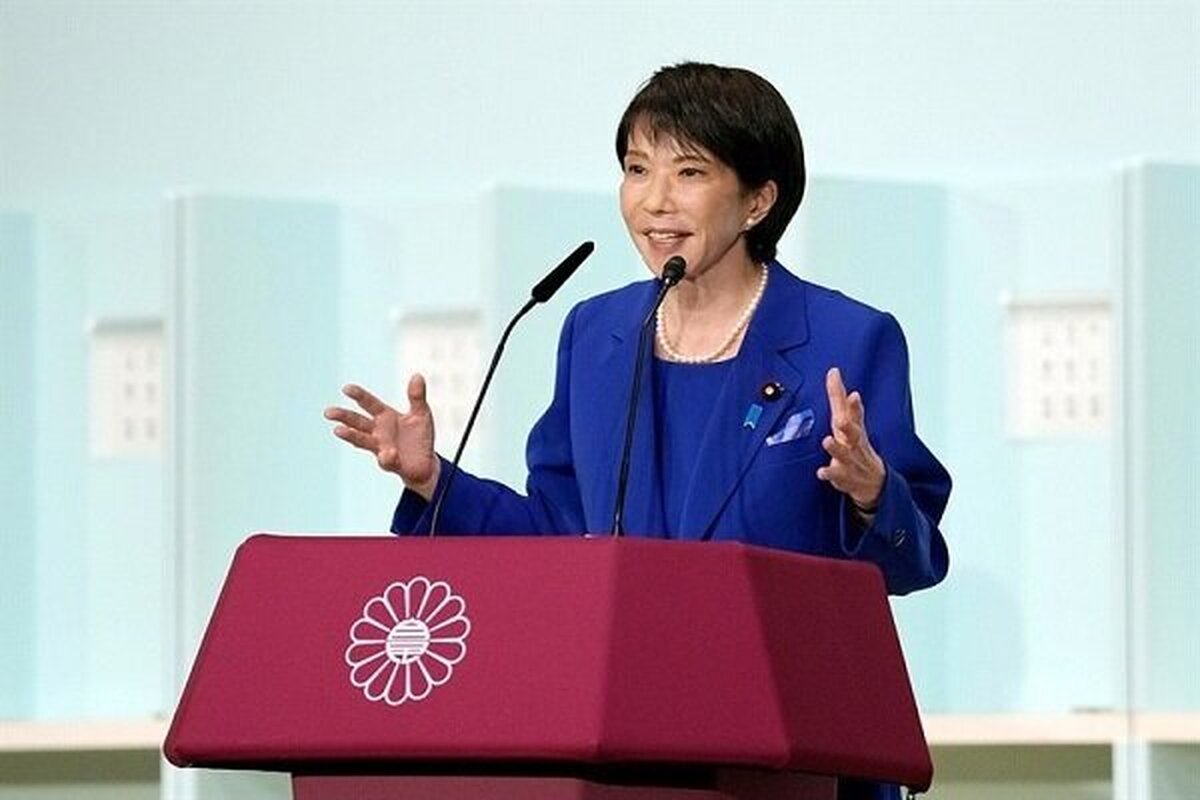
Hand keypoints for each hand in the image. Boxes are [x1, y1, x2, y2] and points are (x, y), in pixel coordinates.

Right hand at [324, 376, 439, 498]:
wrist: (425, 463)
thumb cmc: (419, 435)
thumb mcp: (422, 413)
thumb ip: (417, 397)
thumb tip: (417, 375)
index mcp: (385, 416)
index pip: (369, 403)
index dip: (359, 395)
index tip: (346, 388)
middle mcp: (378, 431)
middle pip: (357, 422)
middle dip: (343, 416)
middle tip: (328, 412)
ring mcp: (381, 447)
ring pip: (362, 440)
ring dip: (350, 436)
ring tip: (338, 431)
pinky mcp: (389, 463)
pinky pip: (386, 459)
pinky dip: (387, 457)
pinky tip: (388, 454)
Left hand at [816, 367, 885, 509]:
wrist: (874, 481)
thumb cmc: (858, 447)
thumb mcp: (854, 424)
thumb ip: (845, 403)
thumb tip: (838, 377)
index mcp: (854, 427)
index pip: (851, 410)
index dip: (846, 397)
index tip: (841, 381)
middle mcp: (853, 442)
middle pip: (853, 431)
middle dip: (848, 423)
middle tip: (841, 417)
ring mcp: (850, 459)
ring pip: (843, 453)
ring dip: (835, 447)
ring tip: (827, 440)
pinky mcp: (843, 475)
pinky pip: (836, 474)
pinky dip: (829, 473)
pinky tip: (821, 472)